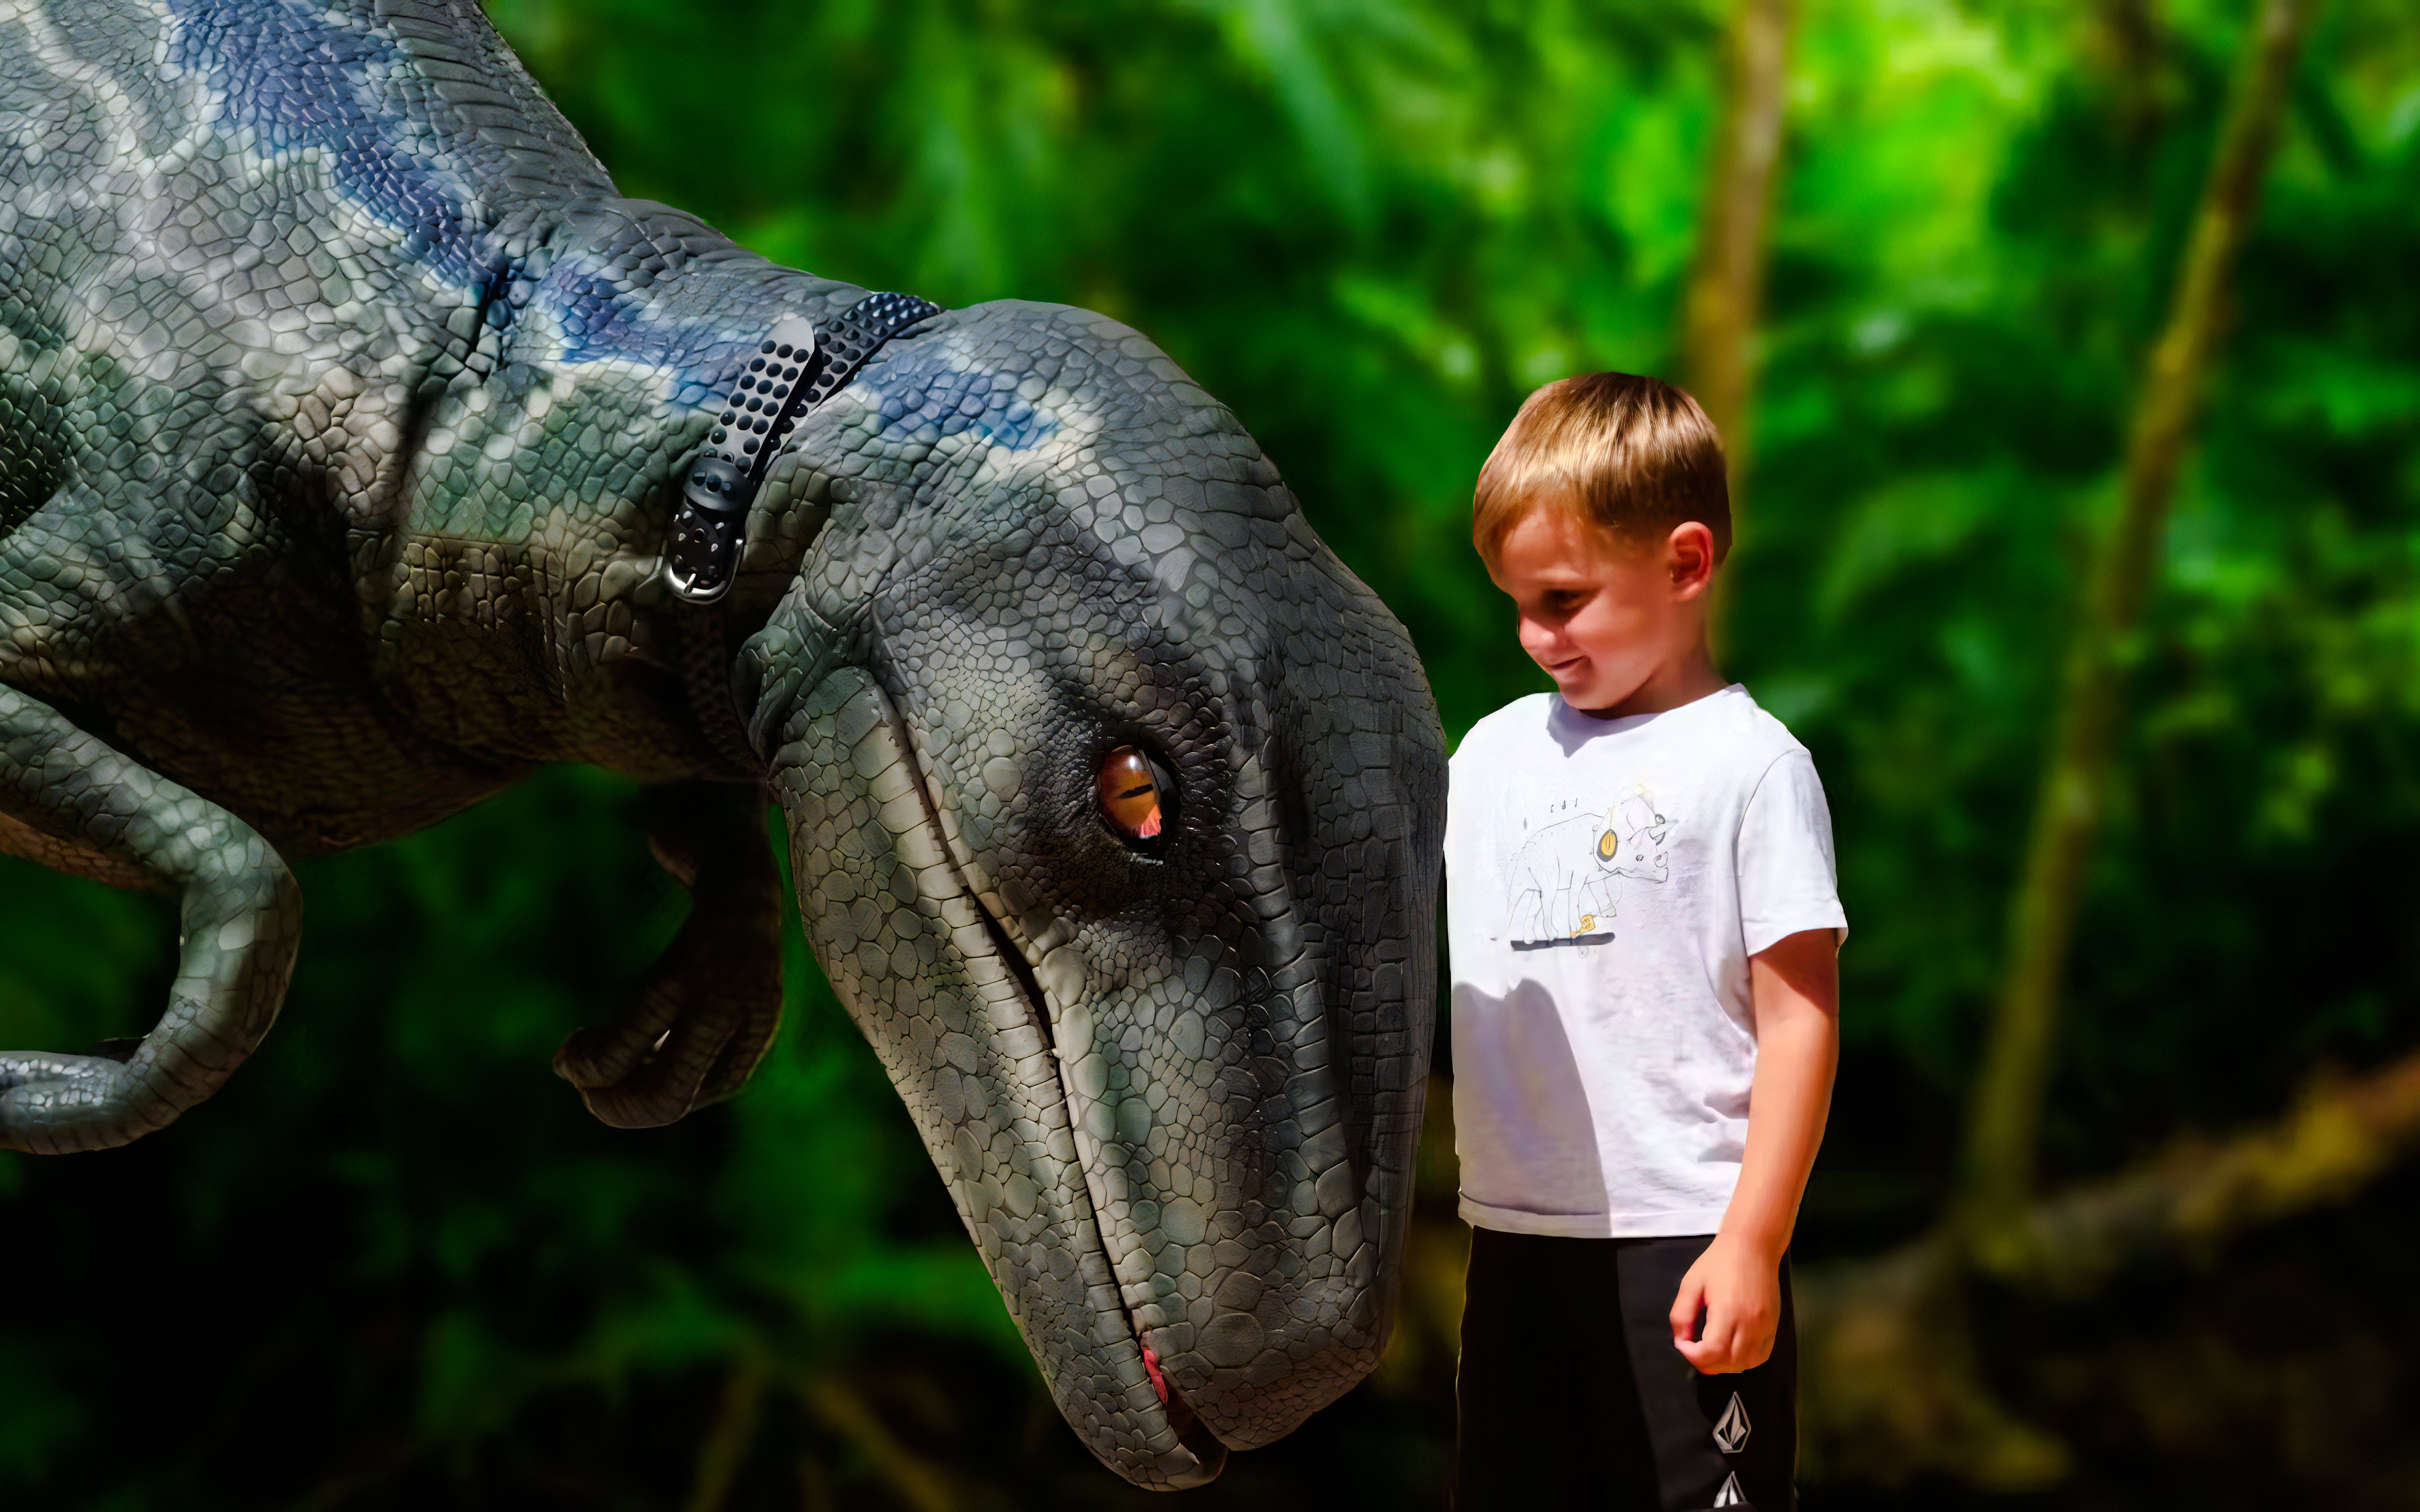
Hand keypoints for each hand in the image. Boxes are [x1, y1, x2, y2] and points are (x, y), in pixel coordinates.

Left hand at [1668, 1235, 1780, 1374]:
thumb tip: (1681, 1341)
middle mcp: (1750, 1323)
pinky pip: (1760, 1356)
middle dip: (1706, 1362)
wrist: (1753, 1246)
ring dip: (1725, 1365)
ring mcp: (1765, 1327)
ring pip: (1746, 1364)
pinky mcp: (1774, 1327)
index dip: (1692, 1355)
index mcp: (1728, 1311)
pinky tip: (1731, 1350)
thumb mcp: (1691, 1283)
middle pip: (1728, 1363)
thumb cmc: (1720, 1262)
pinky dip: (1744, 1361)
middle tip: (1693, 1348)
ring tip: (1711, 1351)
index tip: (1683, 1343)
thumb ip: (1681, 1315)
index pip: (1712, 1352)